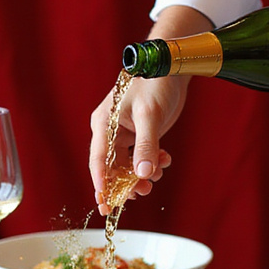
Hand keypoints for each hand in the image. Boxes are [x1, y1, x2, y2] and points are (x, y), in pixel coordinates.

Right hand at [88, 5, 211, 213]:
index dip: (101, 184)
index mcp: (104, 124)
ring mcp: (124, 134)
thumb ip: (146, 146)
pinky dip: (152, 163)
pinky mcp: (138, 134)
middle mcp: (110, 131)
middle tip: (141, 193)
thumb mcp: (150, 115)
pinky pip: (140, 157)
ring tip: (157, 177)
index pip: (98, 160)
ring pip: (127, 165)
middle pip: (111, 167)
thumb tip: (143, 175)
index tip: (105, 203)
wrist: (170, 65)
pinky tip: (164, 160)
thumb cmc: (154, 82)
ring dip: (141, 175)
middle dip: (126, 183)